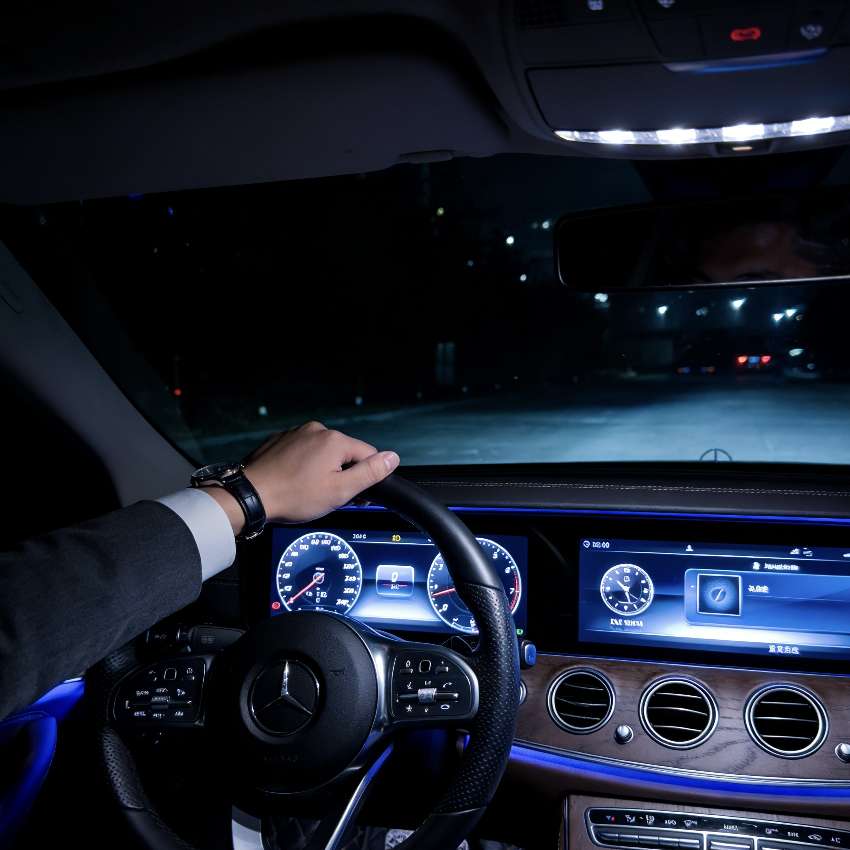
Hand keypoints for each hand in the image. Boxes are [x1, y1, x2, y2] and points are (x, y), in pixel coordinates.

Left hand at [205, 422, 399, 534]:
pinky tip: (293, 481)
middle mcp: (317, 429)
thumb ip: (369, 473)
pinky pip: (302, 451)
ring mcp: (296, 433)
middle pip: (344, 452)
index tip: (353, 495)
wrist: (250, 495)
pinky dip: (302, 464)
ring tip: (306, 490)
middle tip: (326, 496)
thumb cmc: (294, 496)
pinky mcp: (280, 440)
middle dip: (341, 473)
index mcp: (335, 440)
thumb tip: (392, 458)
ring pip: (322, 452)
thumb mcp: (339, 491)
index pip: (368, 454)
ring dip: (321, 468)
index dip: (365, 477)